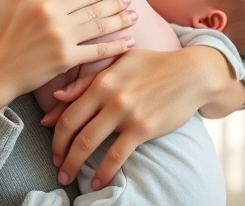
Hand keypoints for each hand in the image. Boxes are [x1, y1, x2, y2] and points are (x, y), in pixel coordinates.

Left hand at [46, 47, 216, 189]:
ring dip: (74, 165)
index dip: (55, 133)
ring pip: (90, 144)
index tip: (53, 147)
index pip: (68, 111)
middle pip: (74, 130)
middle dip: (60, 153)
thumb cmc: (154, 65)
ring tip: (67, 177)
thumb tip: (57, 96)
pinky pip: (117, 156)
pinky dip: (103, 172)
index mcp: (101, 80)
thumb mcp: (119, 62)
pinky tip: (97, 182)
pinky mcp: (143, 128)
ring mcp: (126, 113)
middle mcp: (109, 97)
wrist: (192, 73)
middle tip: (57, 167)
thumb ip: (86, 79)